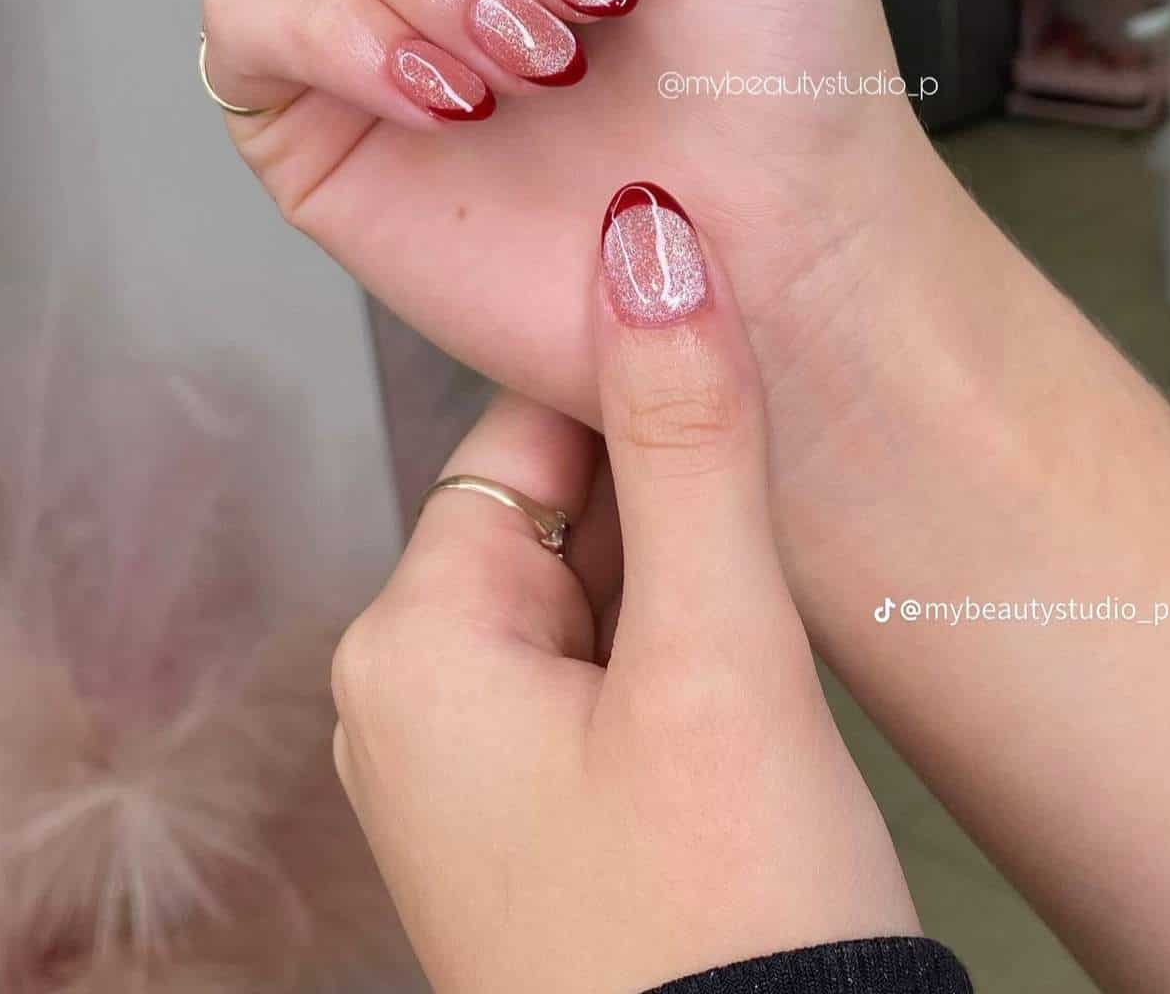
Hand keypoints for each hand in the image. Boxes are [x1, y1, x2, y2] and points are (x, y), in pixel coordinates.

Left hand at [330, 185, 917, 993]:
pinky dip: (669, 666)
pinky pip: (595, 678)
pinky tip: (735, 719)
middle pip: (560, 511)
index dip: (647, 404)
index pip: (528, 434)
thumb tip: (647, 244)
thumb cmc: (717, 936)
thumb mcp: (718, 660)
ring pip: (589, 594)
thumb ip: (689, 441)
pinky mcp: (525, 818)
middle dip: (674, 523)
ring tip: (753, 675)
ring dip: (681, 597)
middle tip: (762, 586)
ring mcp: (463, 767)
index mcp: (410, 642)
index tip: (742, 393)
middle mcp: (408, 698)